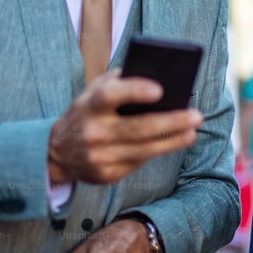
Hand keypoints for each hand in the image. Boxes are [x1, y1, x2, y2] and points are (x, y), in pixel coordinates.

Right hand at [48, 70, 202, 183]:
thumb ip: (119, 81)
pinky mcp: (106, 175)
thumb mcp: (92, 92)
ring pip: (144, 150)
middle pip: (138, 128)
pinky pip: (138, 163)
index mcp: (89, 106)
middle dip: (171, 122)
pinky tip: (174, 142)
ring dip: (173, 140)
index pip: (111, 95)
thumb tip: (158, 77)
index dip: (134, 91)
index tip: (160, 89)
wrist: (57, 152)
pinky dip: (158, 151)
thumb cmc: (86, 113)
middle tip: (196, 115)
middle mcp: (93, 132)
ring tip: (192, 131)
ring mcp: (99, 157)